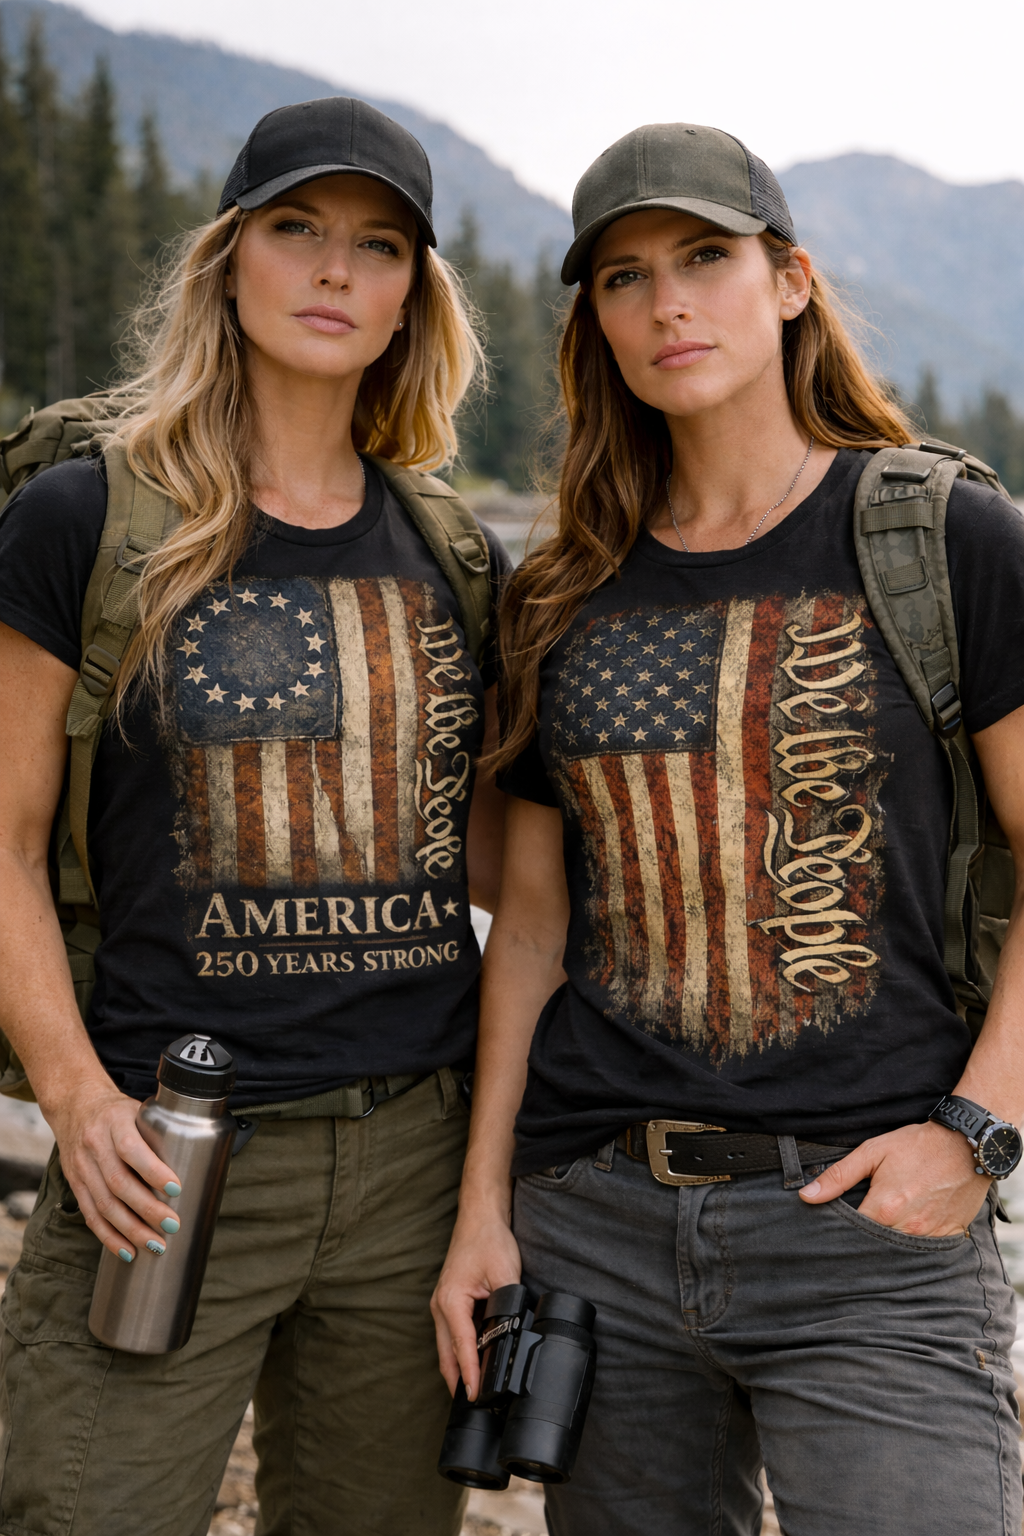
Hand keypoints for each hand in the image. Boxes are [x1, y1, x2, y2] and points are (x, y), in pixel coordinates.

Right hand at [44, 1077, 182, 1260]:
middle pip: (118, 1183)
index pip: (131, 1148)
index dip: (153, 1171)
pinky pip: (90, 1215)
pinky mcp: (75, 1184)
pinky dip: (109, 1236)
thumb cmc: (119, 1111)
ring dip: (130, 1229)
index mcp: (115, 1121)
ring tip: (154, 1245)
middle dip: (146, 1209)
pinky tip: (127, 1250)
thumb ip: (161, 1130)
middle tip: (172, 1225)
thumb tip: (203, 1157)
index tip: (176, 1189)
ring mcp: (82, 1166)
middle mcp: (95, 1144)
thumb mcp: (138, 1110)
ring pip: (104, 1204)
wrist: (76, 1105)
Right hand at [431, 1209, 522, 1397]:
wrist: (479, 1217)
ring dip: (458, 1369)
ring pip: (447, 1347)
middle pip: (446, 1355)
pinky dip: (461, 1353)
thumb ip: (509, 1306)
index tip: (475, 1397)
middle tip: (474, 1408)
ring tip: (475, 1394)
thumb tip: (517, 1333)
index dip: (470, 1374)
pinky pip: (452, 1336)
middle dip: (458, 1382)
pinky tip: (475, 1364)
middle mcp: (441, 1306)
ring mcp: (443, 1305)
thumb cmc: (489, 1240)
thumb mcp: (505, 1273)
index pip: (461, 1347)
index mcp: (450, 1301)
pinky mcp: (450, 1303)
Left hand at [799, 1120, 991, 1235]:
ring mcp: (930, 1235)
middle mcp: (907, 1227)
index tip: (838, 1223)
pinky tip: (910, 1227)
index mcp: (884, 1208)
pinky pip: (926, 1249)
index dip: (843, 1228)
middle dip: (865, 1238)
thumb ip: (838, 1176)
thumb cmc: (916, 1145)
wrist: (965, 1145)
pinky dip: (916, 1242)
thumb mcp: (872, 1152)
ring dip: (889, 1241)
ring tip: (887, 1223)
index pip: (853, 1232)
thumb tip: (806, 1197)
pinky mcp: (949, 1235)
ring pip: (900, 1250)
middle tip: (864, 1223)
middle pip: (876, 1244)